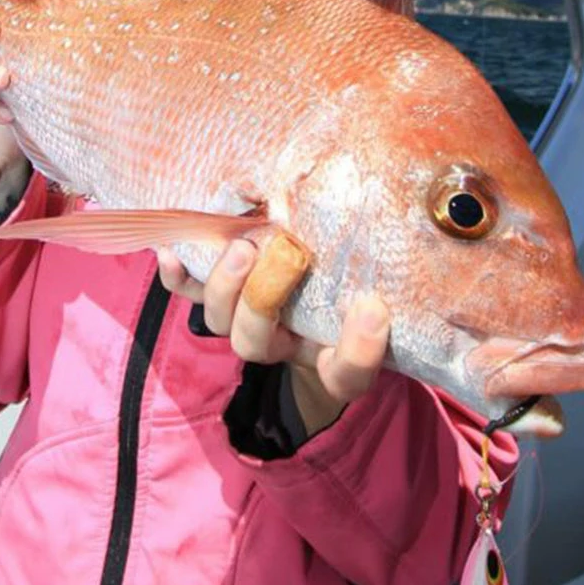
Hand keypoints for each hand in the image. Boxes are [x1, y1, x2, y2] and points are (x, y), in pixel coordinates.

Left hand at [158, 239, 389, 435]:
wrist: (321, 303)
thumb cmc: (359, 289)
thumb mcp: (379, 282)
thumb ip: (386, 271)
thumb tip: (413, 211)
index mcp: (335, 356)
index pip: (348, 372)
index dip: (359, 350)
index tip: (374, 308)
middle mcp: (287, 347)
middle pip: (258, 344)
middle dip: (264, 299)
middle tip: (286, 252)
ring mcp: (248, 325)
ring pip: (221, 323)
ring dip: (225, 285)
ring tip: (241, 247)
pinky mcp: (220, 300)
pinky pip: (190, 296)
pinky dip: (178, 276)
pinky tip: (170, 251)